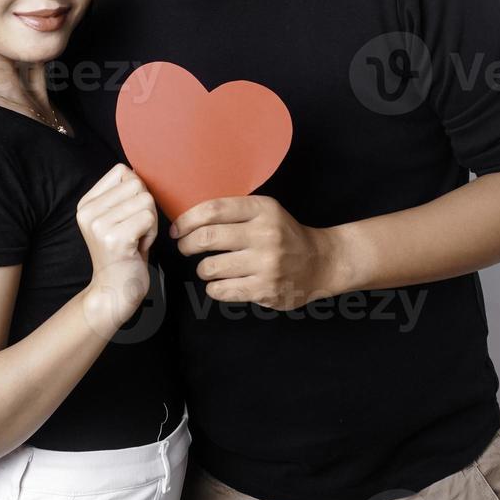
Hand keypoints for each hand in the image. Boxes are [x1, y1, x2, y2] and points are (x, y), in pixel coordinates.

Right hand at [76, 163, 156, 328]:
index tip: (128, 217)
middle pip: (137, 184)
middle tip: (135, 231)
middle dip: (146, 208)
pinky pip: (149, 218)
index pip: (122, 171)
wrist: (114, 291)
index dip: (136, 192)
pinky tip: (139, 247)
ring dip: (150, 222)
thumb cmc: (124, 253)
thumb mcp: (116, 218)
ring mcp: (99, 225)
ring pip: (146, 200)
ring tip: (136, 239)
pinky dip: (152, 234)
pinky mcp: (114, 238)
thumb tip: (140, 169)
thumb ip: (123, 193)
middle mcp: (87, 211)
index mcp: (85, 203)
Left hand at [170, 195, 343, 309]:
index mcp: (263, 210)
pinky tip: (220, 284)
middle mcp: (265, 235)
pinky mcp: (265, 289)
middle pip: (207, 238)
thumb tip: (189, 218)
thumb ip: (234, 211)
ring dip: (202, 269)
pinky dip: (214, 288)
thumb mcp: (266, 211)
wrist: (321, 262)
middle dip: (187, 244)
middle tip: (185, 247)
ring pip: (211, 267)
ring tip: (208, 268)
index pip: (213, 210)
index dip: (187, 220)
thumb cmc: (284, 235)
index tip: (178, 229)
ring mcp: (266, 264)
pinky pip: (222, 290)